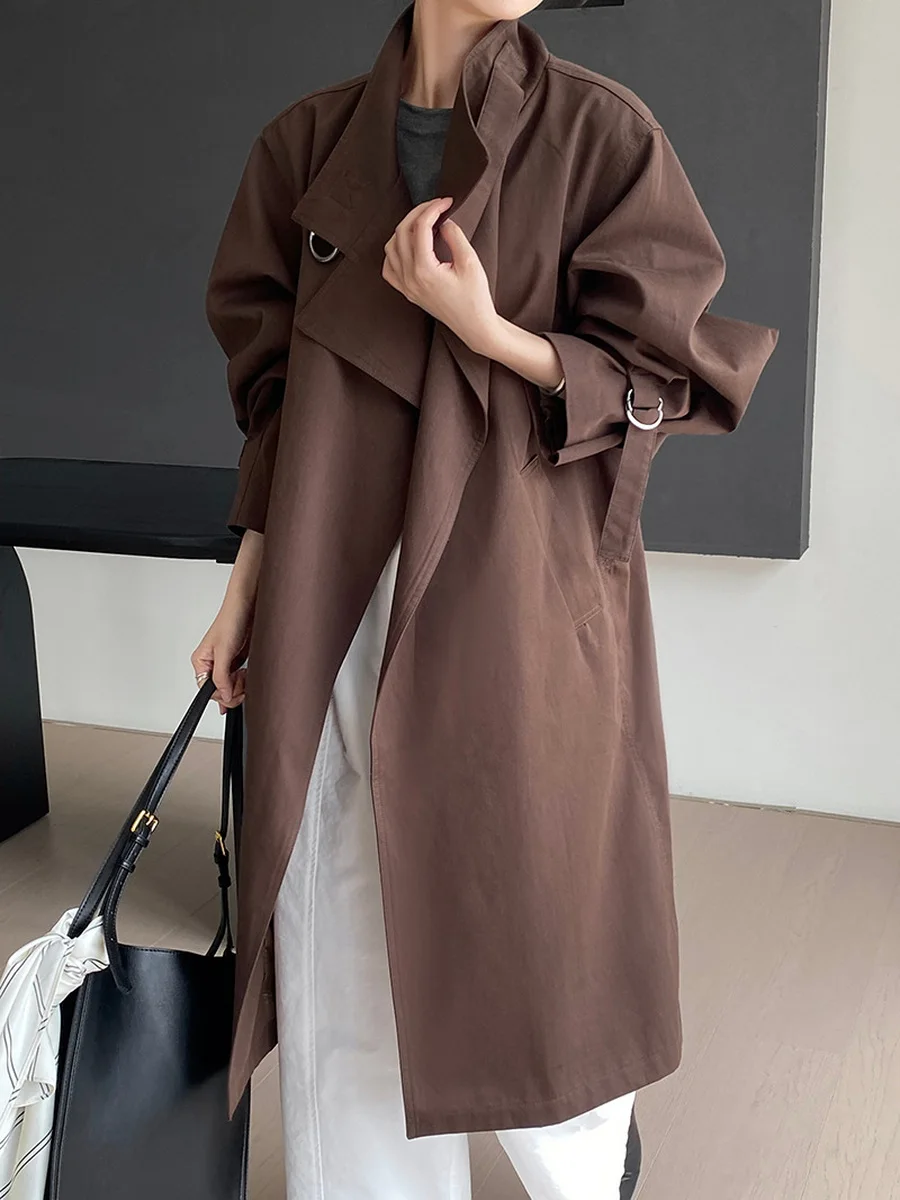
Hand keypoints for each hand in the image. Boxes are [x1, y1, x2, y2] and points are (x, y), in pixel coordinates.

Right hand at [191, 596, 252, 714]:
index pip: (207, 689)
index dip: (222, 695)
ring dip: (239, 686)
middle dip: (232, 690)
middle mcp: (211, 663)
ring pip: (230, 685)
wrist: (248, 606)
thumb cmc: (231, 620)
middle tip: (242, 683)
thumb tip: (224, 696)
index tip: (234, 695)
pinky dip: (244, 680)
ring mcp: (224, 662)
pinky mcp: (236, 660)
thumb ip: (221, 676)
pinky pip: (238, 678)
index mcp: (201, 661)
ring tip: (245, 675)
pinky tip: (247, 674)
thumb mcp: (224, 651)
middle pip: (219, 690)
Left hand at [382, 197, 499, 354]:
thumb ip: (455, 237)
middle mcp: (410, 278)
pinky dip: (394, 251)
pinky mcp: (407, 292)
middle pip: (402, 232)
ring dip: (404, 229)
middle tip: (435, 206)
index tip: (446, 202)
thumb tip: (443, 222)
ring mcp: (405, 286)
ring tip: (423, 222)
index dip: (433, 209)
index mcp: (424, 270)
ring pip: (391, 247)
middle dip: (417, 213)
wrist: (474, 326)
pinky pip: (389, 267)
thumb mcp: (470, 263)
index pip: (421, 228)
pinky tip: (408, 245)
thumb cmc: (475, 298)